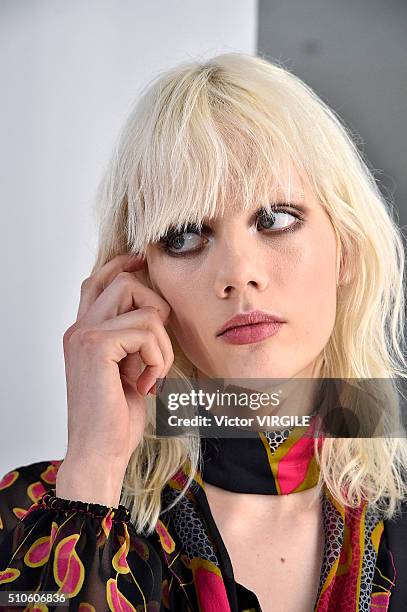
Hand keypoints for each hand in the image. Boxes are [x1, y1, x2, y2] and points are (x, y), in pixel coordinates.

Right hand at [61, 253, 173, 472]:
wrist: (99, 453)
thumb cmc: (116, 418)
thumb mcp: (127, 370)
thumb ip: (132, 339)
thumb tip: (156, 311)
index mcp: (84, 332)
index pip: (98, 281)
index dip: (121, 266)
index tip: (142, 259)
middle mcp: (79, 328)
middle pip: (126, 282)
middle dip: (157, 311)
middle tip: (156, 351)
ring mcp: (85, 334)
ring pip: (145, 306)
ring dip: (162, 345)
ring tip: (151, 375)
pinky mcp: (97, 345)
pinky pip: (148, 330)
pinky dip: (159, 358)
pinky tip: (146, 384)